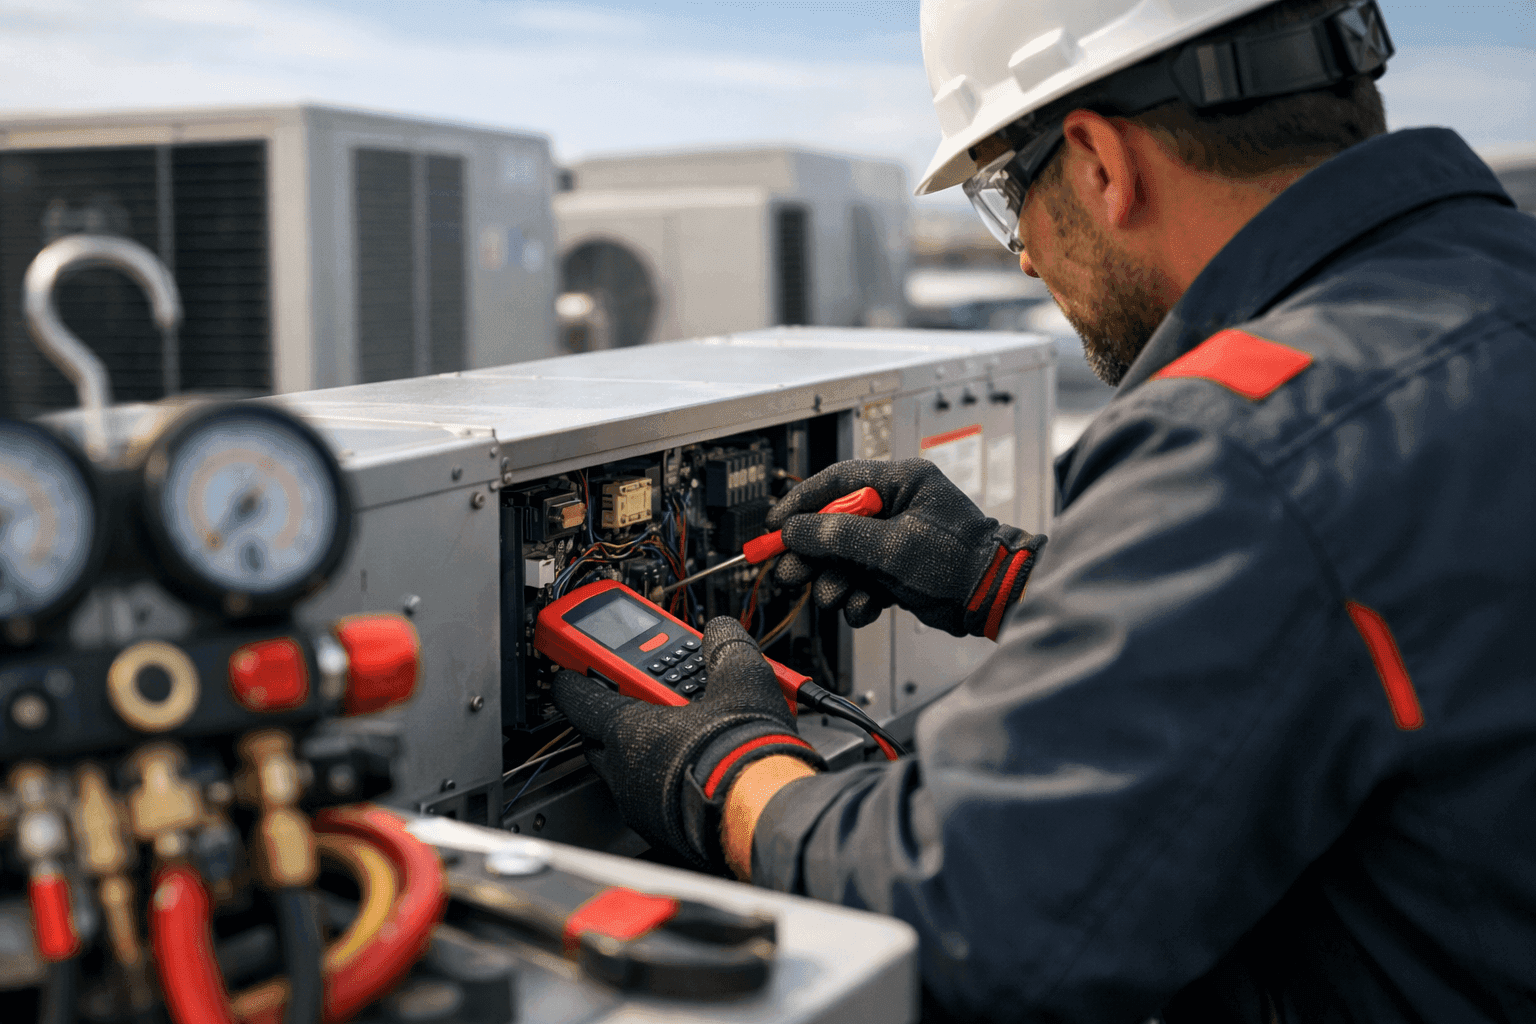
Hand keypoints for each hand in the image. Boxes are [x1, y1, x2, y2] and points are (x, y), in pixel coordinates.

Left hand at [550, 617, 824, 871]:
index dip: (572, 682)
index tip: (567, 674)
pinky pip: (649, 799)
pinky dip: (661, 781)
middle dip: (612, 718)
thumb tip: (722, 631)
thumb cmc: (743, 754)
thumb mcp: (742, 680)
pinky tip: (693, 770)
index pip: (580, 699)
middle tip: (637, 699)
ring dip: (642, 752)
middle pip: (598, 738)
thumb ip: (724, 648)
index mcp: (630, 730)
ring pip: (625, 772)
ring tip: (676, 735)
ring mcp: (640, 806)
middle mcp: (625, 770)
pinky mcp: (663, 831)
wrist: (764, 813)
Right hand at [766, 459, 1044, 638]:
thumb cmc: (960, 563)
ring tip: (833, 596)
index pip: (837, 481)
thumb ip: (839, 535)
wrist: (994, 600)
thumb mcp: (892, 546)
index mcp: (901, 481)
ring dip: (834, 581)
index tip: (776, 524)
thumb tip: (797, 530)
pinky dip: (858, 597)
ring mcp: (896, 540)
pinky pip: (861, 580)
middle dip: (812, 553)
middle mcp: (896, 507)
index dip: (801, 502)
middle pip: (834, 524)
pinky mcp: (897, 571)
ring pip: (844, 558)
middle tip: (790, 572)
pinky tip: (864, 607)